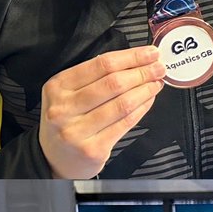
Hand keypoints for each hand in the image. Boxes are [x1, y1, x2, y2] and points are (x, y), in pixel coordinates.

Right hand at [38, 46, 166, 177]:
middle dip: (142, 72)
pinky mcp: (93, 150)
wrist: (54, 158)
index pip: (101, 65)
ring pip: (122, 104)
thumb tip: (136, 61)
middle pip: (113, 83)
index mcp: (58, 86)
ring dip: (145, 90)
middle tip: (159, 67)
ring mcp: (77, 131)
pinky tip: (149, 100)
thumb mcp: (69, 93)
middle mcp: (63, 108)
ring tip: (157, 83)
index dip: (131, 57)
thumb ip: (95, 77)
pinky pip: (125, 123)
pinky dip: (142, 108)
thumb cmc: (68, 119)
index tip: (150, 53)